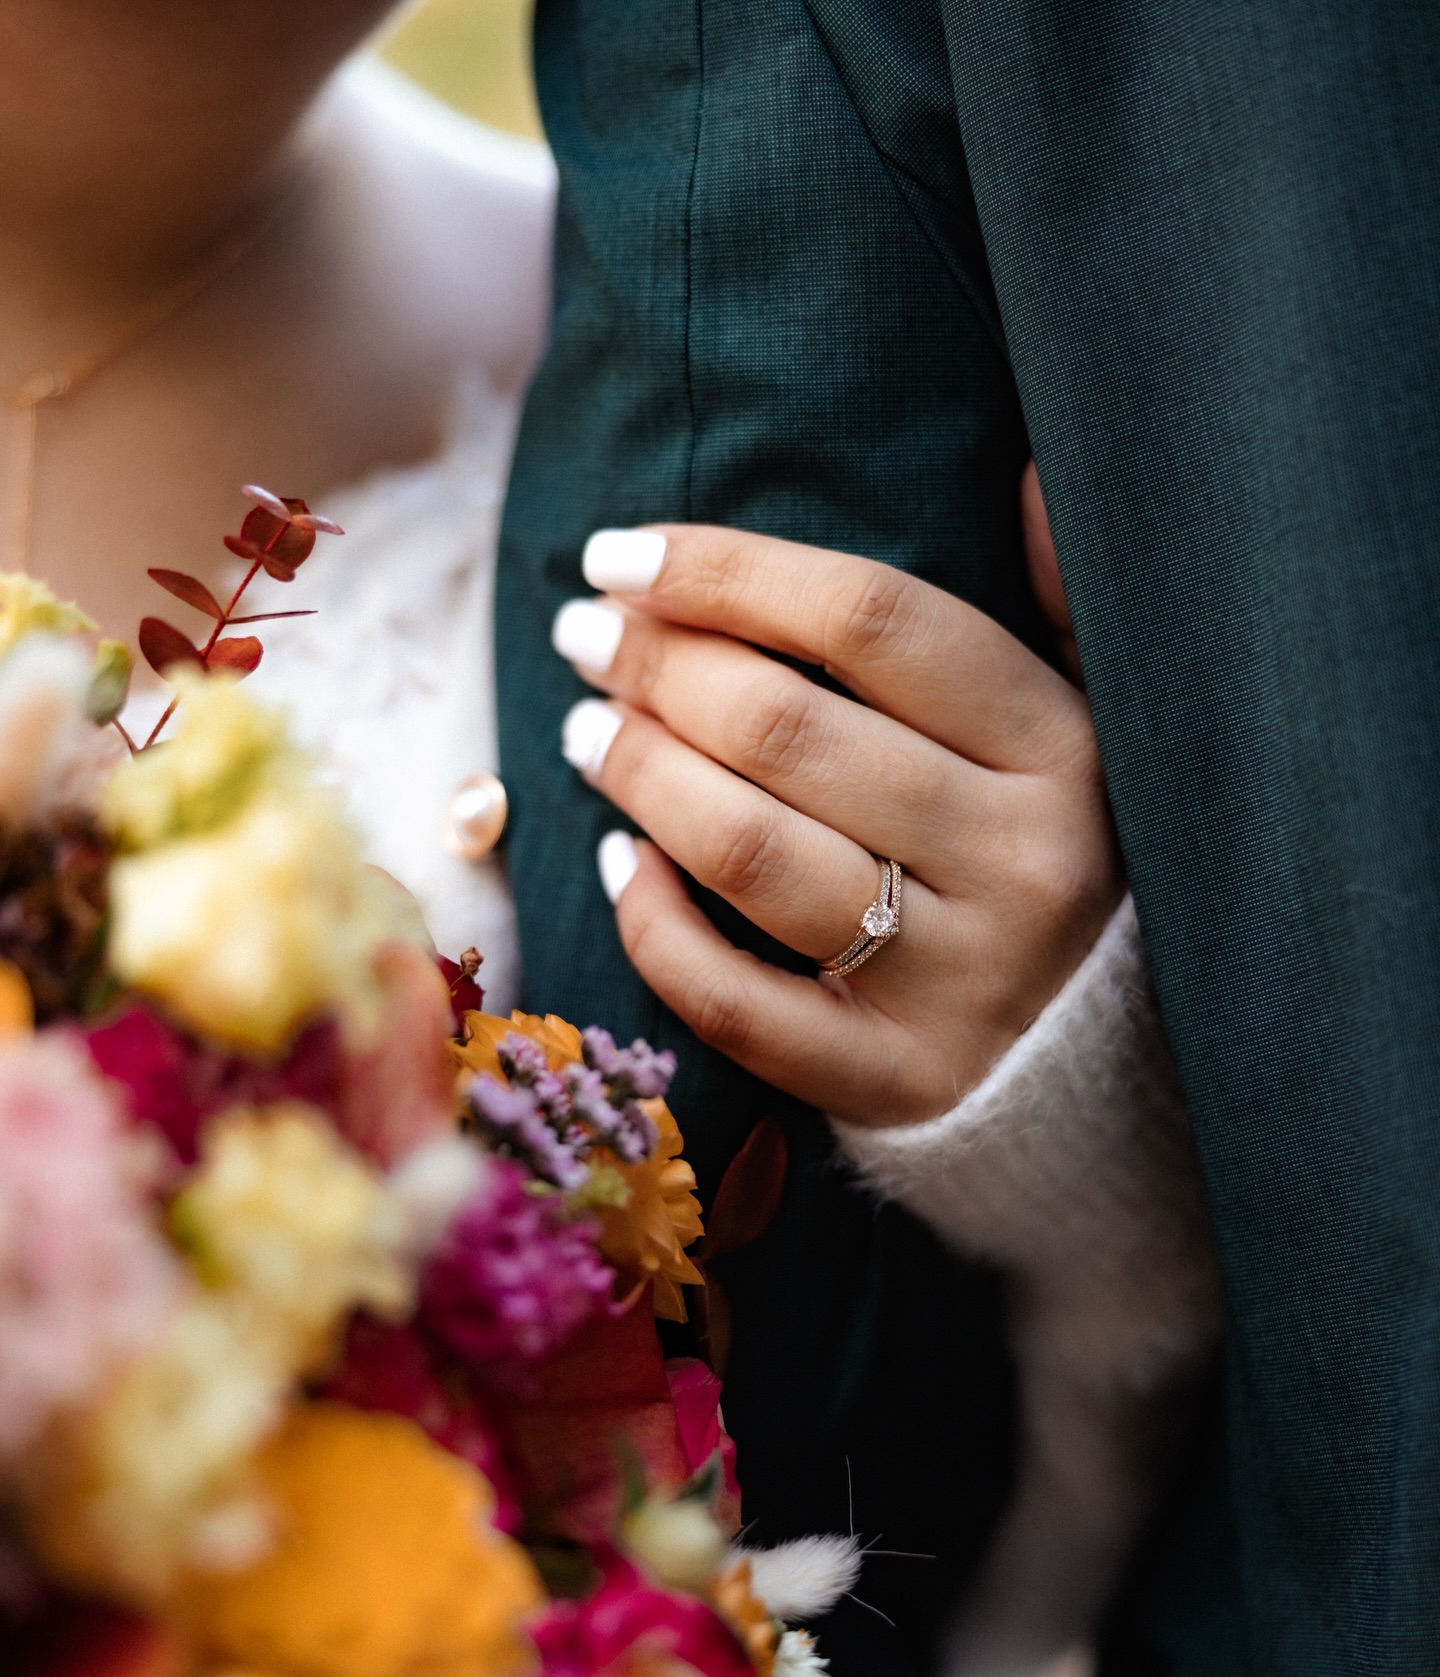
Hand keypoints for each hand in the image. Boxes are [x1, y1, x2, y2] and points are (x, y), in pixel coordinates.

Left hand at [552, 521, 1120, 1126]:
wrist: (1095, 1052)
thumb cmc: (1045, 846)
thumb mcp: (1084, 716)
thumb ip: (1059, 603)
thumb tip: (1035, 476)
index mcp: (1064, 747)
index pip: (874, 620)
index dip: (728, 572)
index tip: (618, 555)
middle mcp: (1024, 860)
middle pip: (791, 731)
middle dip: (657, 668)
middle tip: (583, 641)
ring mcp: (962, 982)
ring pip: (754, 856)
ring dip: (642, 776)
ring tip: (585, 732)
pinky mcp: (894, 1080)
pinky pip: (736, 1005)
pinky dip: (655, 926)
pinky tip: (617, 860)